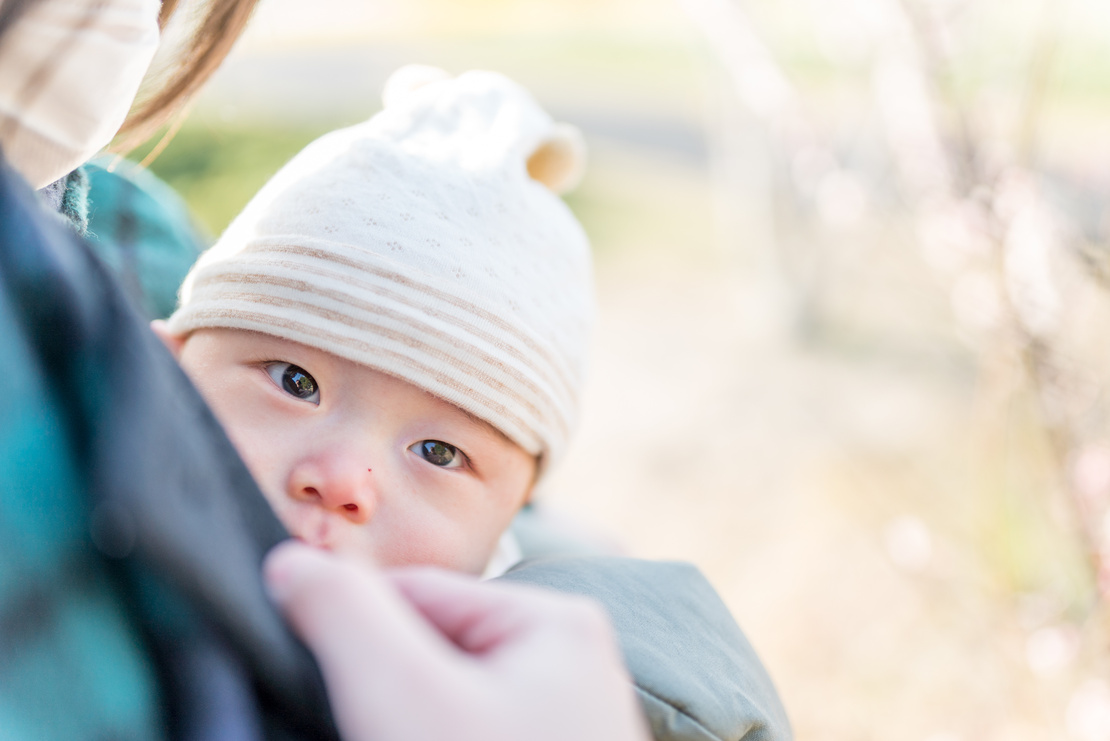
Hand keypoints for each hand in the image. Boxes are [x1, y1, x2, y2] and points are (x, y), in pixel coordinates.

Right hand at [264, 541, 649, 740]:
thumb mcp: (402, 691)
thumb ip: (343, 613)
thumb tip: (291, 562)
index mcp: (553, 624)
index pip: (415, 595)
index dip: (351, 635)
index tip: (313, 680)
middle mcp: (569, 668)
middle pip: (429, 655)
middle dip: (381, 696)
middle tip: (374, 730)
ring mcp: (561, 727)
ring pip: (440, 708)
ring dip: (397, 725)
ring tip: (383, 734)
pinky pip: (466, 738)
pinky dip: (427, 740)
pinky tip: (405, 740)